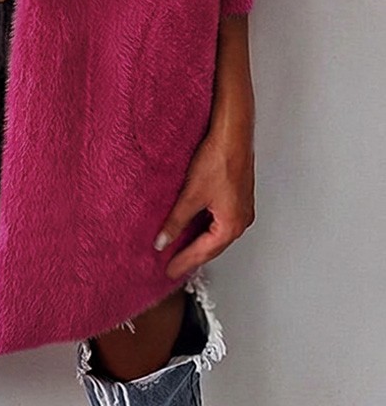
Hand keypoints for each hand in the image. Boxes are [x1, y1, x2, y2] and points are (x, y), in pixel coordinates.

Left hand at [152, 115, 255, 279]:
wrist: (232, 134)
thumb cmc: (219, 159)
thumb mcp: (191, 194)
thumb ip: (176, 221)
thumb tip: (163, 241)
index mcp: (232, 225)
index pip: (204, 252)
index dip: (184, 262)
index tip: (169, 271)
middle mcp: (241, 220)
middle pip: (213, 246)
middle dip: (192, 255)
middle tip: (172, 265)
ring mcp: (241, 208)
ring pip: (217, 232)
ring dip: (199, 240)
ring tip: (179, 247)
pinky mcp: (238, 195)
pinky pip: (220, 219)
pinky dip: (205, 226)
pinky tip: (193, 223)